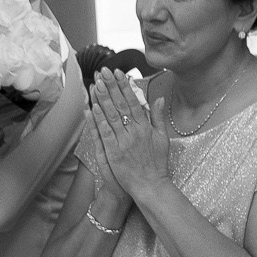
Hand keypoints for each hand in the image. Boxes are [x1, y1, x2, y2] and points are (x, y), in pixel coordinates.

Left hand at [90, 67, 175, 203]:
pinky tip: (93, 107)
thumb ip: (158, 117)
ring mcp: (124, 141)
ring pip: (111, 115)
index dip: (124, 86)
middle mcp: (135, 131)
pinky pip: (105, 132)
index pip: (133, 101)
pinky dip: (99, 119)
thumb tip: (158, 98)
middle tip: (103, 71)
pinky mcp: (114, 152)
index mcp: (146, 127)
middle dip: (111, 86)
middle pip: (121, 104)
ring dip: (103, 98)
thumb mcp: (163, 138)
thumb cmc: (157, 163)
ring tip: (95, 83)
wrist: (151, 185)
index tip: (117, 73)